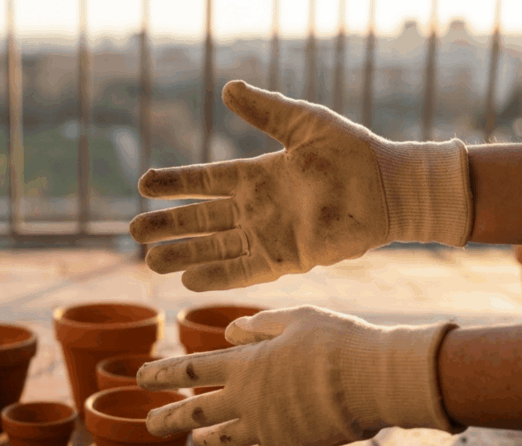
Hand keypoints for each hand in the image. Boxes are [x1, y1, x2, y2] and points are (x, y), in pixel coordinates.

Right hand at [129, 80, 471, 291]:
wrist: (386, 187)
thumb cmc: (350, 152)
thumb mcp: (303, 123)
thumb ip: (264, 110)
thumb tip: (228, 87)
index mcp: (255, 175)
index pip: (204, 182)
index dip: (174, 184)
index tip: (144, 184)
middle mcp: (255, 208)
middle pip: (200, 220)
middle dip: (167, 226)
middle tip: (135, 231)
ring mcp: (267, 235)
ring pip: (213, 248)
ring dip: (183, 255)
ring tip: (149, 261)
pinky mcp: (285, 258)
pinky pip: (242, 270)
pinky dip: (216, 276)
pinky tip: (188, 281)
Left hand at [136, 306, 461, 445]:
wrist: (375, 380)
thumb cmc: (337, 340)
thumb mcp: (294, 318)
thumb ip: (257, 325)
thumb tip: (229, 331)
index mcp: (244, 364)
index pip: (189, 371)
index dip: (162, 374)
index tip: (141, 376)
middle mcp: (246, 401)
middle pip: (195, 413)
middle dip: (168, 418)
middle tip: (150, 422)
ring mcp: (266, 428)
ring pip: (223, 439)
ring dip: (204, 438)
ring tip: (194, 438)